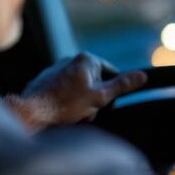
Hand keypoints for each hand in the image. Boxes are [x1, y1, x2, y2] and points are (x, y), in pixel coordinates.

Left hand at [5, 53, 146, 131]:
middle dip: (95, 99)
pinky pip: (64, 93)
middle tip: (87, 111)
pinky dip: (66, 103)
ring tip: (73, 115)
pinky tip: (61, 114)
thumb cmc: (65, 105)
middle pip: (95, 82)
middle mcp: (70, 60)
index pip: (112, 73)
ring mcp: (56, 70)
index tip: (106, 103)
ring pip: (80, 89)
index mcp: (86, 59)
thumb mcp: (100, 97)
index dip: (112, 90)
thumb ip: (122, 86)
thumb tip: (142, 75)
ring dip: (81, 103)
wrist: (32, 114)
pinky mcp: (45, 81)